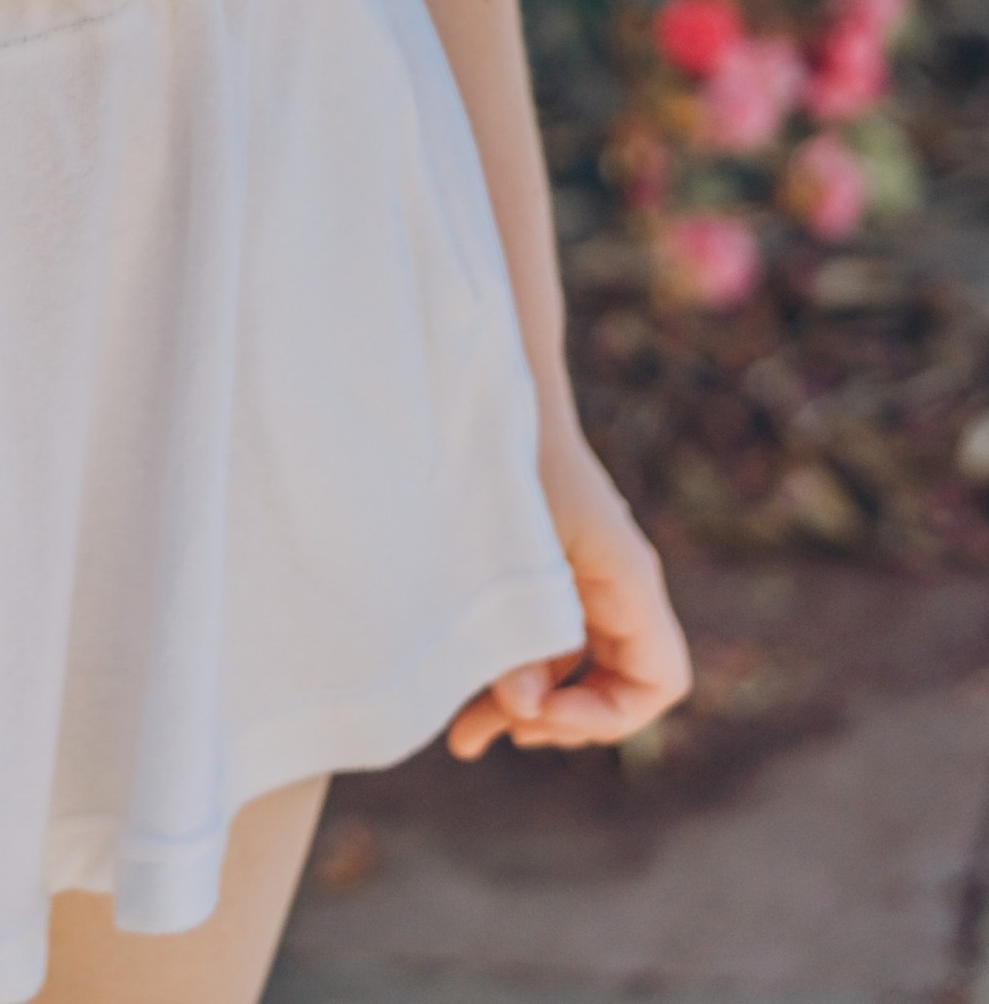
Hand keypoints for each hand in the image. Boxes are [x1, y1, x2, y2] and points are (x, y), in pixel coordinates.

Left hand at [447, 422, 691, 759]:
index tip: (543, 714)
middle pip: (615, 686)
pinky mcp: (549, 577)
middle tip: (499, 731)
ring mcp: (584, 583)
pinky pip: (544, 645)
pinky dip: (510, 676)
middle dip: (559, 722)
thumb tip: (527, 713)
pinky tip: (462, 703)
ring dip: (524, 710)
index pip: (658, 680)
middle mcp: (615, 587)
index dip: (609, 716)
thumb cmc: (504, 452)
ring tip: (463, 737)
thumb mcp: (510, 548)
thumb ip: (522, 633)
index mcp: (625, 577)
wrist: (485, 383)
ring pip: (571, 672)